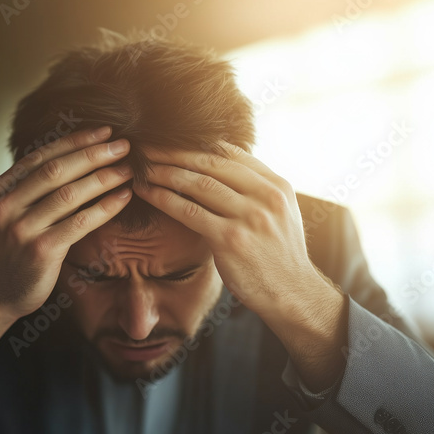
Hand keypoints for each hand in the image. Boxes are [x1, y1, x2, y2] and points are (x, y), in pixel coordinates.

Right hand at [0, 127, 134, 392]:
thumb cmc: (3, 254)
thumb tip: (69, 162)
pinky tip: (122, 198)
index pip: (39, 157)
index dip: (74, 142)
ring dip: (103, 178)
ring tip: (127, 170)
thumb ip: (24, 191)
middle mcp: (5, 206)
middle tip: (123, 145)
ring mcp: (21, 229)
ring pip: (69, 194)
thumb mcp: (2, 215)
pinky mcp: (40, 251)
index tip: (102, 132)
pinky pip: (79, 223)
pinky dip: (104, 208)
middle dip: (93, 154)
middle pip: (56, 170)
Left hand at [133, 142, 346, 388]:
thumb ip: (255, 189)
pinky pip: (189, 211)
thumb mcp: (279, 213)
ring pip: (198, 184)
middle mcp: (265, 195)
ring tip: (141, 168)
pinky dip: (163, 198)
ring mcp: (249, 217)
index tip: (170, 139)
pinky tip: (146, 192)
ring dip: (164, 173)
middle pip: (211, 163)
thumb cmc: (278, 255)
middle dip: (174, 153)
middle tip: (147, 147)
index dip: (197, 143)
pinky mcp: (231, 239)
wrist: (292, 294)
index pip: (231, 153)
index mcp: (276, 185)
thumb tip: (222, 167)